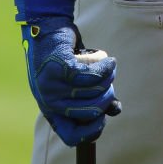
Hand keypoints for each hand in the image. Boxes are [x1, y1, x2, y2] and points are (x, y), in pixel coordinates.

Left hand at [15, 0, 120, 146]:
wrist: (47, 27)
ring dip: (107, 76)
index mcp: (51, 110)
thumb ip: (91, 96)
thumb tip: (115, 110)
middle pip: (92, 111)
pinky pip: (91, 74)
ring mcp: (52, 85)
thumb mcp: (74, 83)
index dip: (93, 130)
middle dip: (107, 96)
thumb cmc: (65, 56)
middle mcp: (50, 102)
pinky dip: (104, 66)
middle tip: (109, 82)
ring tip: (107, 65)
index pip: (72, 136)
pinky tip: (107, 59)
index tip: (105, 116)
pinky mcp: (60, 67)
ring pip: (94, 90)